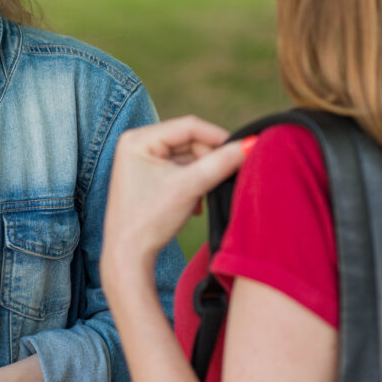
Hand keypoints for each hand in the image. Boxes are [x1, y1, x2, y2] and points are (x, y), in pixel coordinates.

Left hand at [102, 115, 245, 272]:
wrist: (129, 255)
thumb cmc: (151, 219)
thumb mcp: (190, 186)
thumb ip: (221, 162)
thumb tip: (252, 143)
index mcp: (138, 139)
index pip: (188, 126)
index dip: (218, 137)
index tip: (244, 149)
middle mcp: (136, 144)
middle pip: (189, 141)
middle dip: (209, 161)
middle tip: (226, 178)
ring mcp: (141, 160)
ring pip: (187, 158)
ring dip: (202, 175)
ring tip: (205, 197)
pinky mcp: (148, 176)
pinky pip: (180, 170)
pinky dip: (193, 183)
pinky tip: (195, 205)